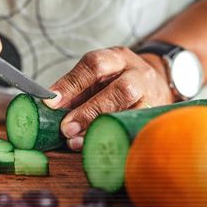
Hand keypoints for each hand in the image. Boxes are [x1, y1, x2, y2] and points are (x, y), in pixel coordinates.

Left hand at [43, 48, 174, 149]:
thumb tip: (50, 108)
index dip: (71, 84)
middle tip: (66, 128)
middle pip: (119, 90)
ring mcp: (151, 97)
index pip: (94, 65)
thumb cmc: (117, 82)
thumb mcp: (98, 77)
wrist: (156, 84)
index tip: (51, 102)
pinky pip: (133, 130)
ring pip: (129, 112)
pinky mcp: (154, 117)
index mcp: (118, 58)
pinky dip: (111, 139)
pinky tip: (95, 147)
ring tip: (76, 141)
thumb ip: (75, 91)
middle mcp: (138, 74)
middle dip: (89, 111)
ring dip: (99, 128)